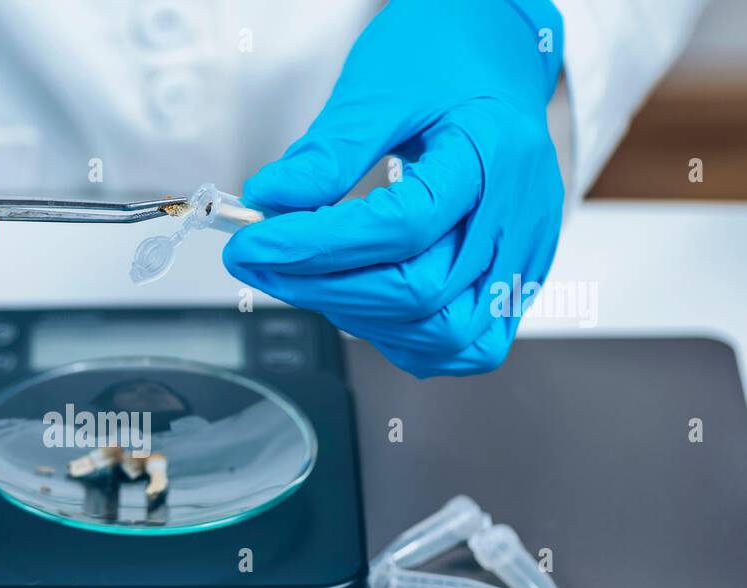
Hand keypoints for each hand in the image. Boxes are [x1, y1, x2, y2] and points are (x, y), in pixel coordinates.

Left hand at [223, 0, 564, 376]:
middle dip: (321, 287)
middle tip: (259, 263)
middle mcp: (519, 217)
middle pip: (418, 292)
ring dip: (357, 317)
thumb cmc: (444, 62)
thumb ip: (329, 150)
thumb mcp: (382, 84)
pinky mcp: (510, 285)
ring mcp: (521, 258)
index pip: (401, 227)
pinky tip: (356, 299)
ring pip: (440, 333)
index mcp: (493, 156)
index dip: (315, 245)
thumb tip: (268, 201)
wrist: (495, 58)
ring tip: (304, 277)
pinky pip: (460, 344)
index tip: (252, 242)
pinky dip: (401, 336)